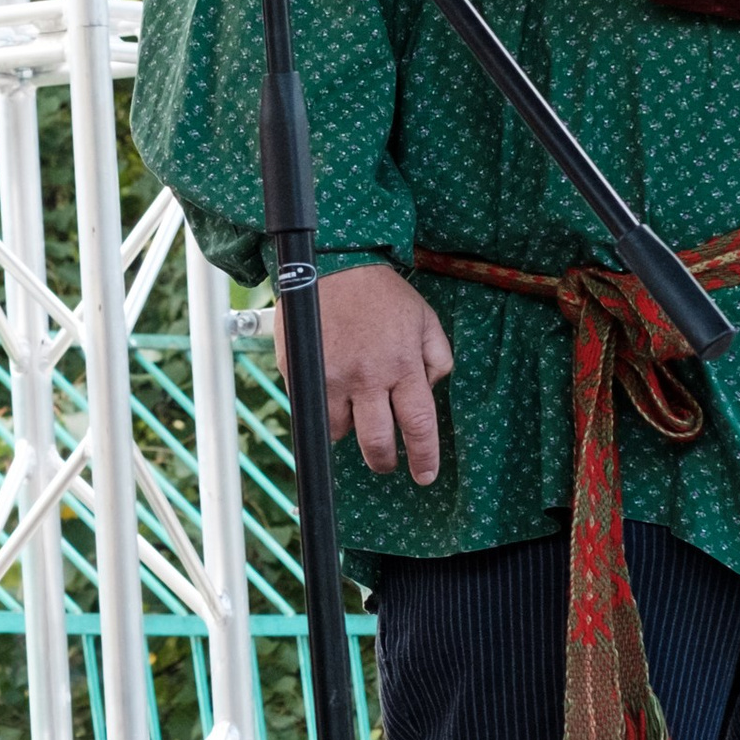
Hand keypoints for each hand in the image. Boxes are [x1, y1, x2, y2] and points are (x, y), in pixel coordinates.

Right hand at [281, 261, 451, 483]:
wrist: (333, 264)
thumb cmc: (381, 292)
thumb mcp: (425, 318)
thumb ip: (437, 356)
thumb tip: (431, 388)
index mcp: (403, 366)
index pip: (418, 426)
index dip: (424, 457)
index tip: (425, 476)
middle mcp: (367, 378)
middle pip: (376, 442)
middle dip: (383, 461)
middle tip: (386, 462)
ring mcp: (331, 378)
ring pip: (339, 432)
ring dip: (348, 431)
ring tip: (353, 413)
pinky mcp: (303, 373)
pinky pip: (313, 408)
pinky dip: (323, 408)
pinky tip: (330, 390)